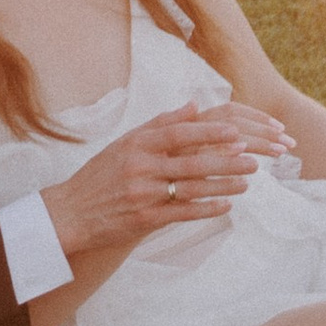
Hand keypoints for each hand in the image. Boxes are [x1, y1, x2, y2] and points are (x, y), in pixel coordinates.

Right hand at [48, 103, 293, 261]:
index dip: (209, 133)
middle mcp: (140, 166)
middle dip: (226, 160)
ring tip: (247, 182)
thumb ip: (161, 124)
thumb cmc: (101, 175)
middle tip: (254, 158)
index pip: (179, 133)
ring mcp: (143, 194)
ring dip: (222, 185)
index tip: (237, 132)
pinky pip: (182, 213)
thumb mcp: (126, 142)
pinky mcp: (144, 219)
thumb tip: (195, 106)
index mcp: (137, 143)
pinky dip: (206, 209)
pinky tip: (226, 206)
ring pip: (191, 188)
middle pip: (191, 161)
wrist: (71, 212)